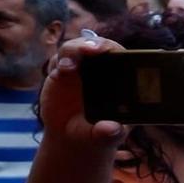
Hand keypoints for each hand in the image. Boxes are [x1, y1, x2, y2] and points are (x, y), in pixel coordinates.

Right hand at [38, 35, 127, 150]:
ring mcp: (81, 69)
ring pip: (77, 48)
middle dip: (96, 44)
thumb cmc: (99, 135)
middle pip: (101, 46)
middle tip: (91, 50)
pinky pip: (59, 60)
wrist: (73, 137)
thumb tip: (111, 129)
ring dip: (74, 51)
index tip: (112, 53)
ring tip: (68, 67)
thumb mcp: (106, 138)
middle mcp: (102, 70)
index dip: (118, 52)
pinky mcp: (61, 73)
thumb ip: (110, 133)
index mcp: (122, 80)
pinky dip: (59, 62)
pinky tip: (59, 72)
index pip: (124, 57)